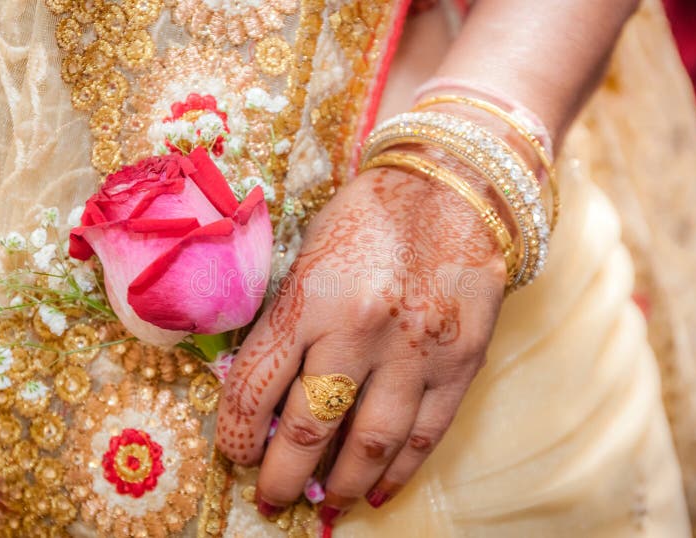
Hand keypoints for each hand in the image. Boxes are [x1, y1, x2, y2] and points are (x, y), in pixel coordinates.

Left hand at [215, 158, 505, 523]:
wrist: (456, 186)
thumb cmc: (370, 214)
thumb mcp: (308, 254)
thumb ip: (286, 320)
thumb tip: (263, 389)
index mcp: (312, 296)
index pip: (255, 386)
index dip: (236, 432)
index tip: (235, 451)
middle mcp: (362, 329)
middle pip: (308, 429)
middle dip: (280, 475)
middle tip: (271, 496)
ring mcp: (417, 351)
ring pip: (370, 445)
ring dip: (341, 485)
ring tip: (323, 501)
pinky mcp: (461, 362)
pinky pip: (426, 435)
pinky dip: (399, 472)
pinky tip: (378, 491)